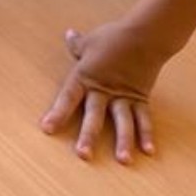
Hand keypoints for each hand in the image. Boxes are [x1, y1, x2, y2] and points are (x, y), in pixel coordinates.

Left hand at [40, 20, 173, 163]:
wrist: (145, 35)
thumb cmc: (114, 37)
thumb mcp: (90, 41)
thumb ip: (77, 44)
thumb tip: (69, 35)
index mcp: (86, 77)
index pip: (68, 97)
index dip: (57, 113)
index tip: (47, 129)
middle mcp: (103, 90)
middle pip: (94, 114)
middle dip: (88, 135)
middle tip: (83, 155)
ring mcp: (124, 96)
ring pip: (122, 121)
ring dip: (123, 141)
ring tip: (123, 160)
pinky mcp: (141, 98)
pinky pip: (144, 118)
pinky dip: (147, 134)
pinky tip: (149, 151)